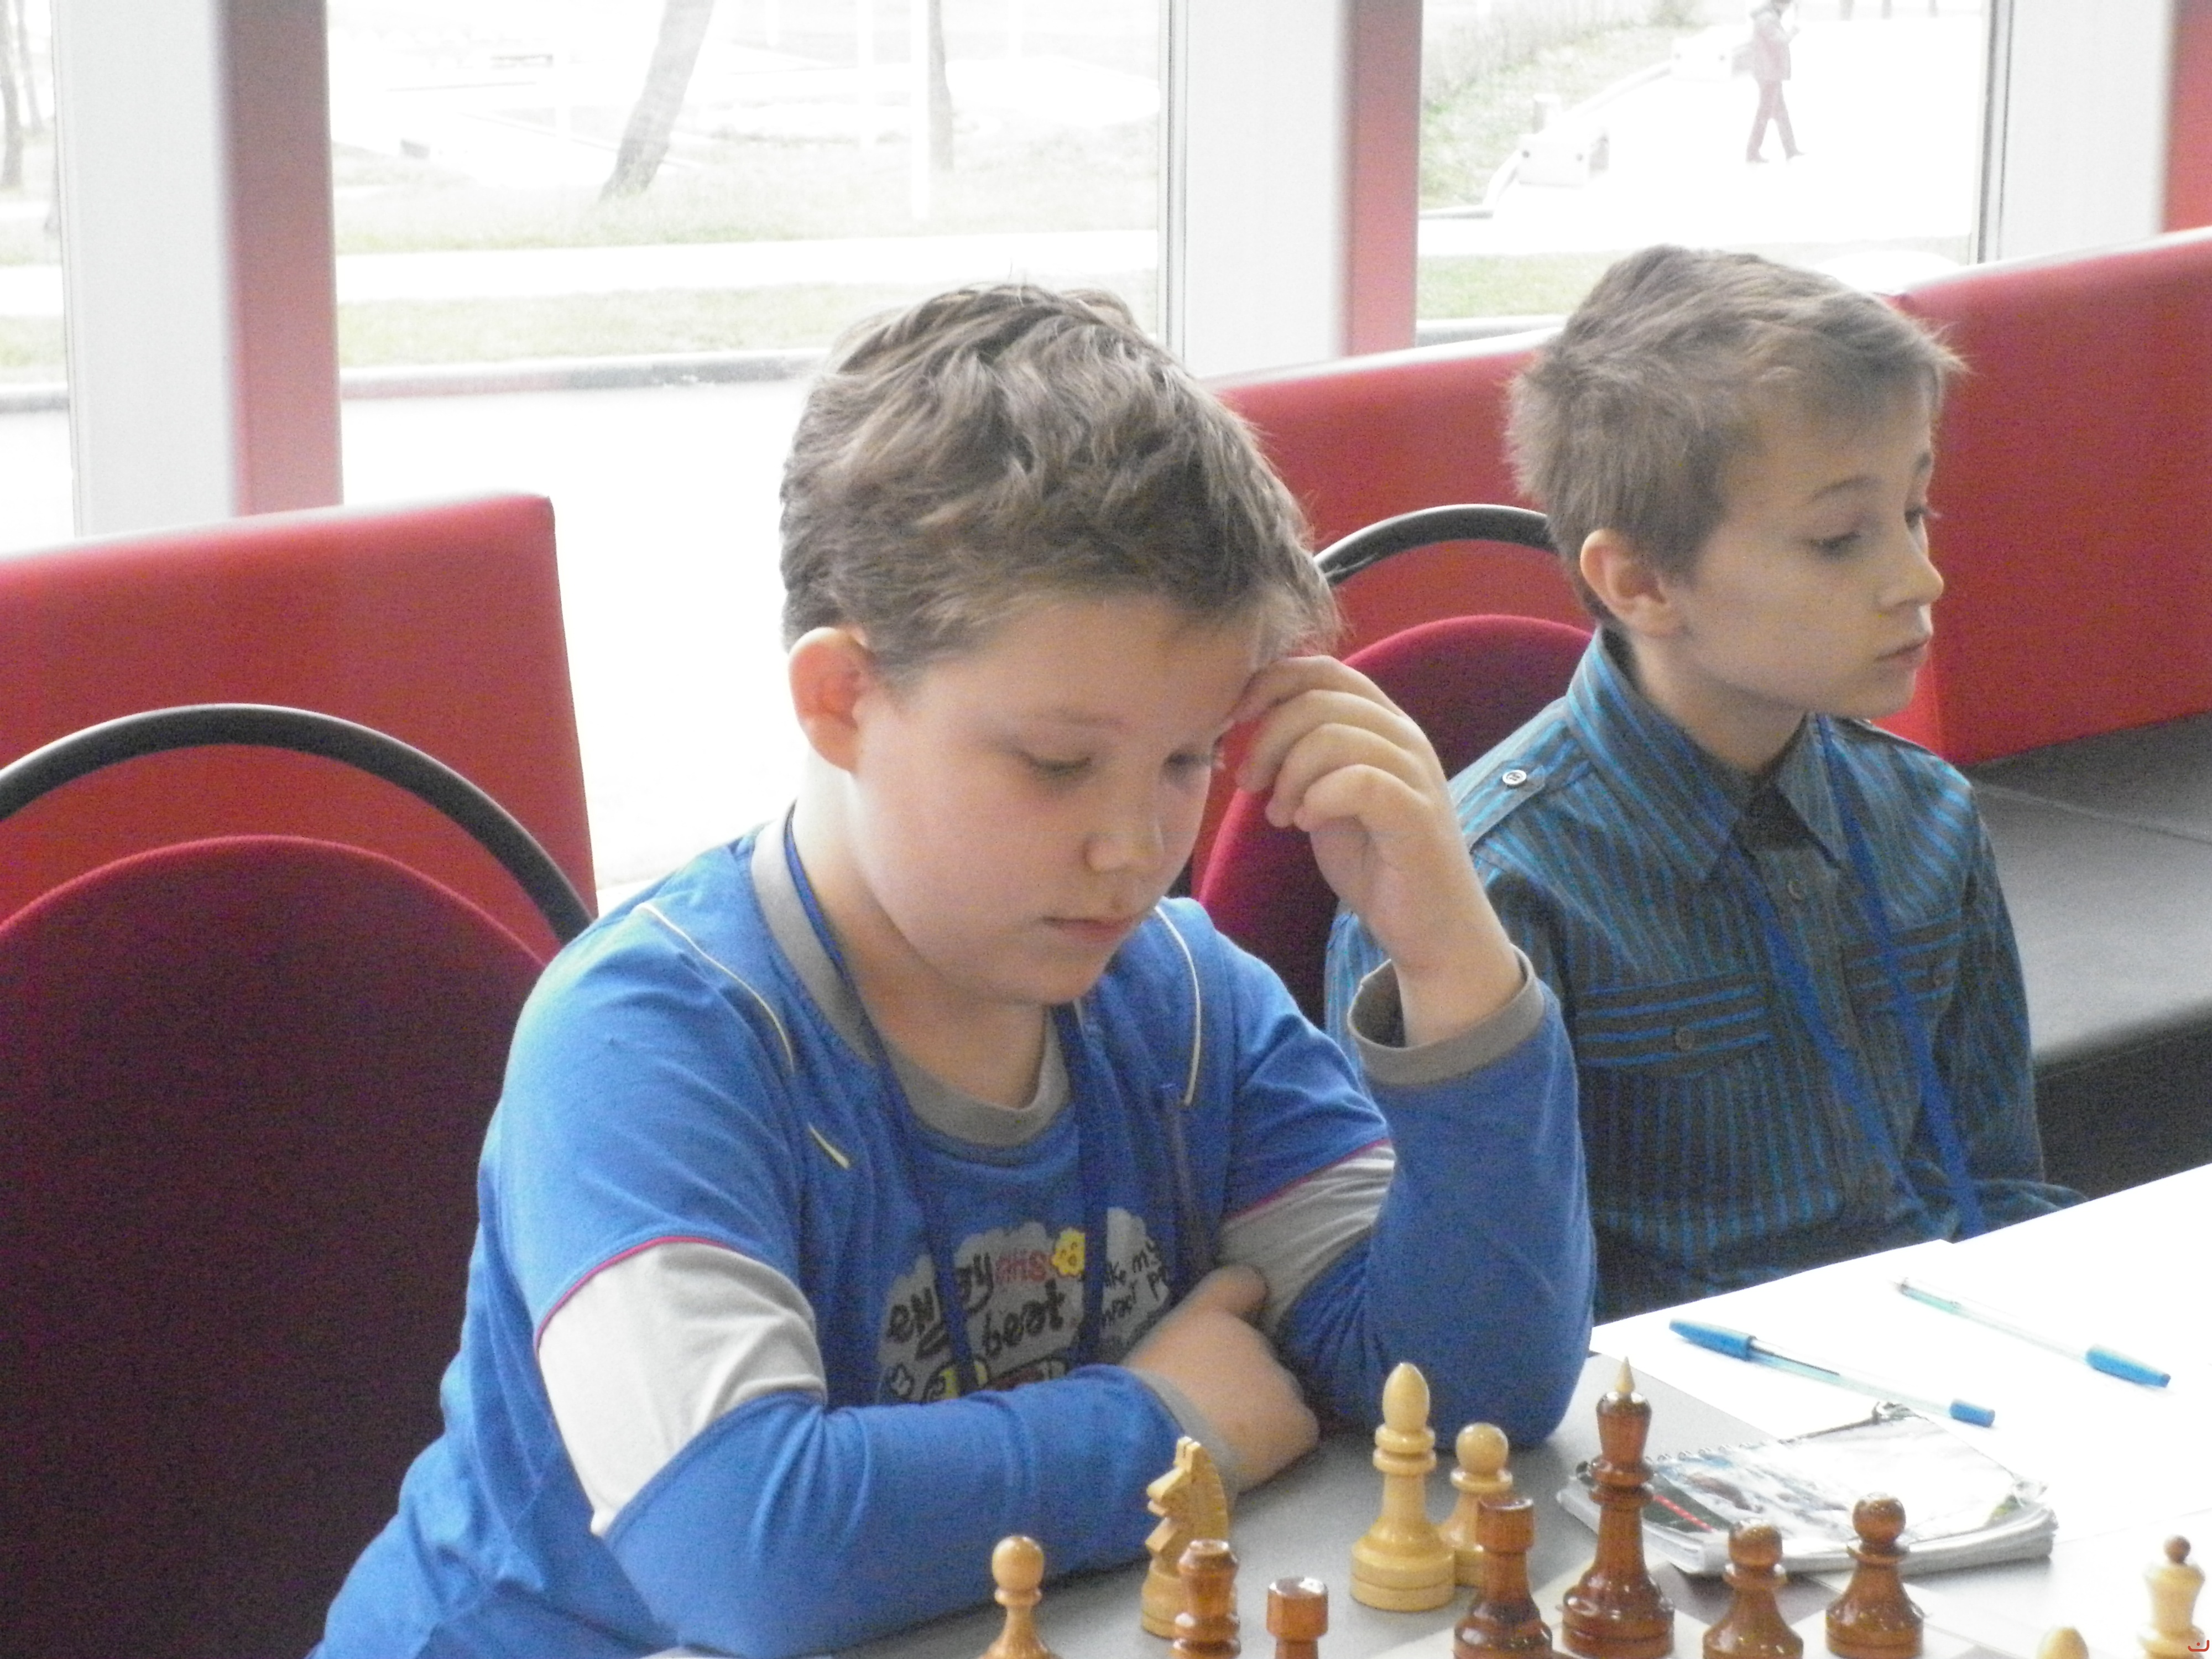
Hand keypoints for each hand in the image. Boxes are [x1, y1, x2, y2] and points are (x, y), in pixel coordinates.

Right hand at [1124, 1265, 1317, 1488]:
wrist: (1155, 1446)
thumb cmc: (1137, 1404)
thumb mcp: (1149, 1357)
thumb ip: (1177, 1344)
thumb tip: (1192, 1357)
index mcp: (1208, 1315)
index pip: (1244, 1283)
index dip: (1247, 1301)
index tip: (1243, 1316)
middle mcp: (1251, 1336)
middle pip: (1260, 1352)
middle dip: (1244, 1375)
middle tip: (1212, 1407)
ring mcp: (1278, 1377)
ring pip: (1281, 1391)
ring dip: (1262, 1409)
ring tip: (1228, 1438)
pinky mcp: (1296, 1420)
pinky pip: (1300, 1427)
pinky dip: (1283, 1441)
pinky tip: (1252, 1457)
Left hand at [1232, 657, 1519, 1045]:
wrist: (1430, 927)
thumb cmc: (1374, 861)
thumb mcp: (1325, 795)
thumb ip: (1301, 756)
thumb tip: (1249, 725)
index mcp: (1382, 724)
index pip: (1323, 670)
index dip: (1271, 684)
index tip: (1237, 723)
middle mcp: (1404, 737)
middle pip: (1318, 699)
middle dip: (1268, 738)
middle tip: (1251, 784)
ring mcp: (1415, 773)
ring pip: (1333, 736)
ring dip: (1289, 775)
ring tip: (1280, 814)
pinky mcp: (1416, 814)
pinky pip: (1357, 781)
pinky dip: (1318, 800)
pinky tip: (1306, 825)